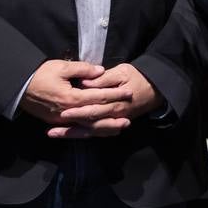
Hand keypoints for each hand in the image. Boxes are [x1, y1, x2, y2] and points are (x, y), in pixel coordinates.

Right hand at [19, 60, 132, 126]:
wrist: (17, 86)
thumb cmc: (40, 74)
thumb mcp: (61, 67)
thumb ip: (83, 69)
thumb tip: (101, 71)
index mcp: (71, 98)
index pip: (98, 97)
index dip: (114, 94)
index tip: (128, 92)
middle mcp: (68, 113)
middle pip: (96, 116)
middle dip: (113, 115)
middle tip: (130, 115)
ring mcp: (61, 120)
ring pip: (87, 127)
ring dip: (104, 128)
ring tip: (120, 127)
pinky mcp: (56, 122)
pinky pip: (76, 130)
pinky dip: (88, 132)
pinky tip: (98, 132)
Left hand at [47, 63, 162, 138]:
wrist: (156, 88)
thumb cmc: (138, 77)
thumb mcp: (122, 72)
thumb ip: (103, 79)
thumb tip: (85, 83)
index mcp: (115, 103)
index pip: (94, 110)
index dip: (79, 112)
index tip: (64, 112)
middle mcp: (114, 116)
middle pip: (89, 125)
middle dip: (70, 128)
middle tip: (52, 130)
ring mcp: (114, 121)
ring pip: (91, 132)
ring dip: (73, 134)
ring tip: (54, 134)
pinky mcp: (114, 123)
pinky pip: (98, 133)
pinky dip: (84, 135)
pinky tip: (71, 134)